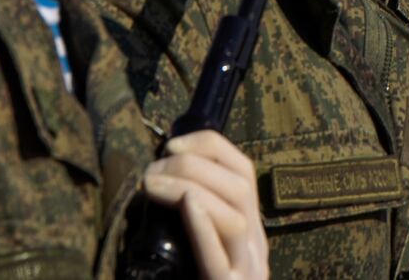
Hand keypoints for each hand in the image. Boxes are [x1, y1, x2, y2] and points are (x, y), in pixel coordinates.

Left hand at [142, 130, 268, 279]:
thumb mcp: (207, 251)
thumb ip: (198, 224)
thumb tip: (159, 180)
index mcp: (249, 230)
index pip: (243, 170)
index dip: (211, 145)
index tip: (172, 142)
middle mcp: (254, 245)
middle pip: (239, 186)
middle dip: (195, 165)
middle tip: (153, 169)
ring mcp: (246, 270)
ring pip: (235, 213)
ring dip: (192, 187)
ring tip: (155, 183)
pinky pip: (218, 256)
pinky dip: (204, 224)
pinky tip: (188, 203)